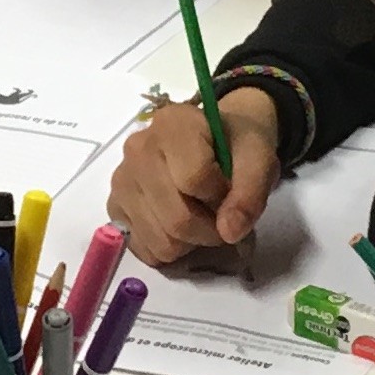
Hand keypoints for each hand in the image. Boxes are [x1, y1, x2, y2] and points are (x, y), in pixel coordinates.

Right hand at [109, 89, 280, 261]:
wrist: (213, 142)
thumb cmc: (234, 146)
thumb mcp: (259, 158)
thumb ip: (251, 192)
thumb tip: (230, 232)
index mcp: (173, 124)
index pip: (194, 179)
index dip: (222, 197)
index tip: (229, 190)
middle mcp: (137, 149)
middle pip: (177, 219)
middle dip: (210, 230)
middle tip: (220, 216)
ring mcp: (121, 181)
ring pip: (161, 241)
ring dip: (190, 242)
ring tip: (199, 216)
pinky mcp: (114, 208)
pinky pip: (144, 250)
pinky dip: (169, 248)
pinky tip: (177, 225)